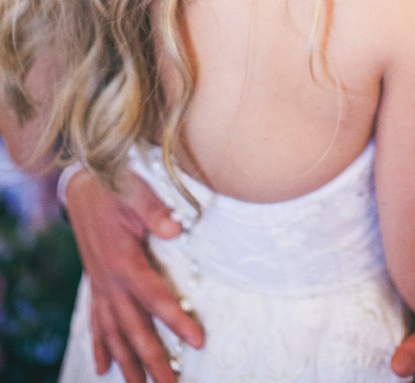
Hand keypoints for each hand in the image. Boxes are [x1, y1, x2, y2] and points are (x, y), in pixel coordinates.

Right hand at [65, 168, 204, 382]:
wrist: (83, 184)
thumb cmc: (114, 185)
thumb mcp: (135, 191)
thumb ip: (156, 210)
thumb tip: (176, 228)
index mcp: (123, 260)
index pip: (154, 297)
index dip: (175, 320)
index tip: (198, 341)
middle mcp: (109, 279)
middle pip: (133, 327)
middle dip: (151, 360)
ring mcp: (100, 284)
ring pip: (113, 331)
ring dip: (126, 362)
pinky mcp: (96, 281)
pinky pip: (97, 321)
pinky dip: (100, 345)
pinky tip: (102, 368)